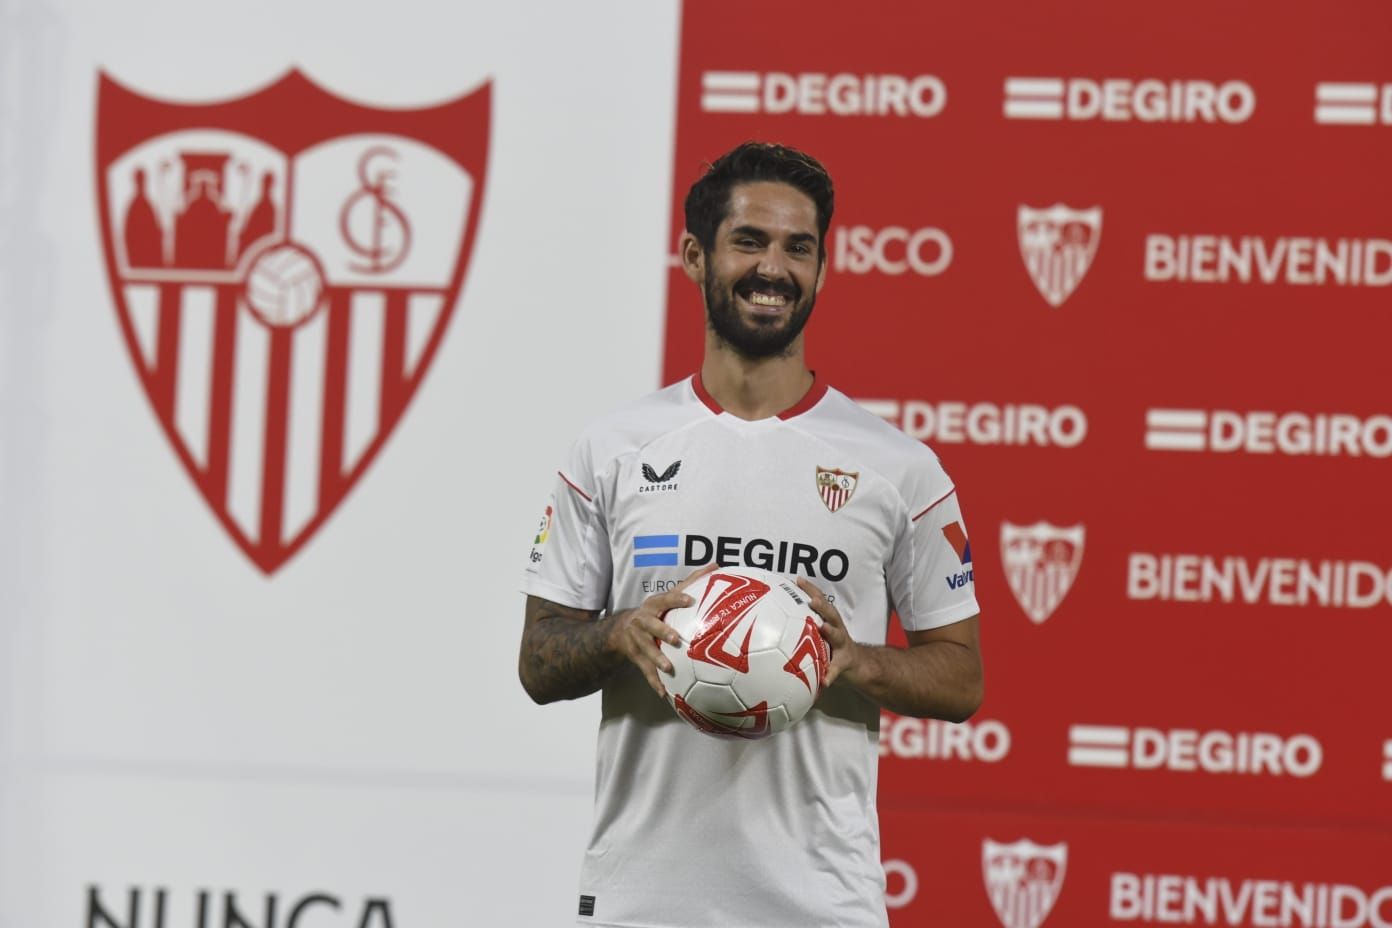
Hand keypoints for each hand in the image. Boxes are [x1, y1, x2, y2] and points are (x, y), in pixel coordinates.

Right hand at [606, 564, 717, 698]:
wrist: (621, 630)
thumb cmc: (655, 611)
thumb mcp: (668, 595)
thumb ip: (691, 581)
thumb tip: (716, 565)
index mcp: (653, 605)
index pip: (665, 599)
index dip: (677, 599)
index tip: (691, 601)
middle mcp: (642, 621)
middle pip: (650, 625)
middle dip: (662, 632)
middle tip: (676, 639)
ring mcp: (637, 640)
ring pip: (646, 650)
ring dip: (657, 659)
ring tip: (669, 668)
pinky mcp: (636, 657)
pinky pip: (645, 671)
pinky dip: (654, 682)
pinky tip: (664, 693)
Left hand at [797, 577, 858, 687]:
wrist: (858, 664)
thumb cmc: (832, 646)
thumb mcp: (820, 632)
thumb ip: (804, 624)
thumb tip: (775, 616)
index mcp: (829, 620)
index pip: (820, 600)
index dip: (810, 589)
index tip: (798, 579)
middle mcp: (837, 629)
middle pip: (831, 614)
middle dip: (822, 606)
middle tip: (812, 600)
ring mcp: (842, 646)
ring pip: (838, 636)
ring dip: (831, 632)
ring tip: (823, 628)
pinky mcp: (844, 664)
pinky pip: (835, 670)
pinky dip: (829, 675)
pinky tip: (824, 682)